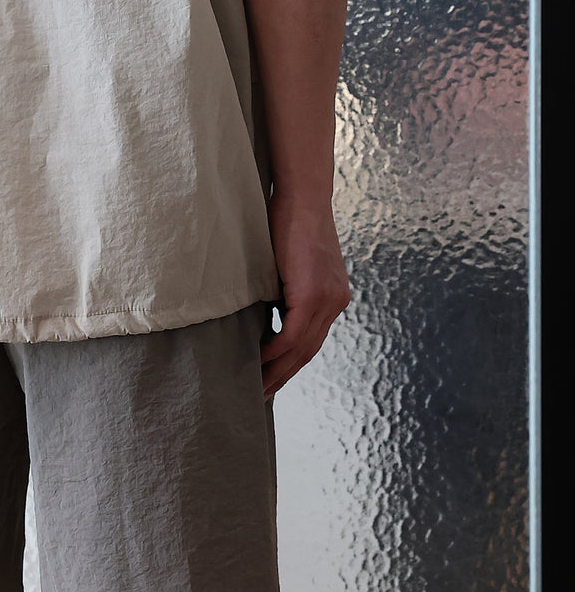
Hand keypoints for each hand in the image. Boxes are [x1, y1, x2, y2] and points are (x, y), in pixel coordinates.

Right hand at [260, 190, 350, 398]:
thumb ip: (285, 287)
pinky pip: (292, 333)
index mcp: (333, 297)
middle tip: (261, 395)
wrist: (302, 196)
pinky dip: (274, 349)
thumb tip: (263, 309)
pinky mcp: (314, 293)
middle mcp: (335, 303)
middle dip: (282, 375)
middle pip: (307, 352)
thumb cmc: (288, 220)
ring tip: (256, 387)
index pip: (311, 341)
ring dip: (277, 369)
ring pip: (301, 348)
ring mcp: (327, 299)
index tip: (270, 379)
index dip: (290, 363)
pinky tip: (258, 360)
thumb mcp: (290, 262)